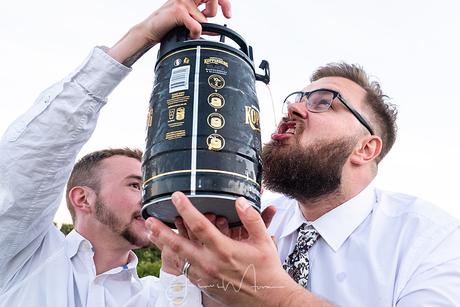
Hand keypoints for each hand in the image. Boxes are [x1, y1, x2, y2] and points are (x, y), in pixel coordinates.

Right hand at [108, 0, 230, 64]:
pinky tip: (187, 34)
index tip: (228, 14)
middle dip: (218, 9)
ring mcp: (183, 2)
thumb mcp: (188, 21)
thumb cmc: (167, 26)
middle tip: (219, 17)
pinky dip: (195, 34)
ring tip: (190, 30)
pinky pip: (198, 26)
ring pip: (206, 18)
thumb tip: (216, 29)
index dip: (224, 2)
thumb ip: (201, 19)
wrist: (149, 31)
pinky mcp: (179, 11)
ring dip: (201, 28)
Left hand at [146, 192, 308, 305]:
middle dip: (162, 232)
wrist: (268, 300)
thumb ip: (251, 219)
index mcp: (224, 250)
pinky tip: (169, 250)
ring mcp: (206, 276)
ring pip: (179, 258)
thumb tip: (239, 201)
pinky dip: (176, 258)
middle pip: (180, 245)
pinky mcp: (205, 285)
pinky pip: (186, 270)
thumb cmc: (267, 269)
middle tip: (148, 220)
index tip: (176, 197)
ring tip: (151, 233)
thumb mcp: (263, 241)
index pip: (200, 226)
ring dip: (164, 245)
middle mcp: (211, 264)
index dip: (187, 210)